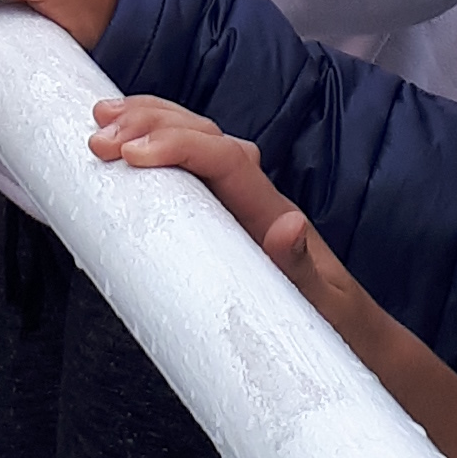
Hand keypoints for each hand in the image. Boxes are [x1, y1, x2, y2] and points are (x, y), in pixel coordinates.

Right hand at [88, 93, 385, 340]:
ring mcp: (243, 205)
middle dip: (153, 125)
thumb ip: (304, 271)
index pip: (227, 159)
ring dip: (152, 123)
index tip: (132, 156)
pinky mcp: (229, 219)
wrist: (357, 338)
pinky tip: (128, 145)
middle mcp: (259, 199)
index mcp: (274, 214)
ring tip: (102, 119)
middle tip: (100, 136)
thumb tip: (287, 225)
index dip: (179, 147)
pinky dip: (158, 147)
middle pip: (206, 137)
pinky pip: (192, 170)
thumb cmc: (339, 326)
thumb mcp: (325, 308)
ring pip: (198, 143)